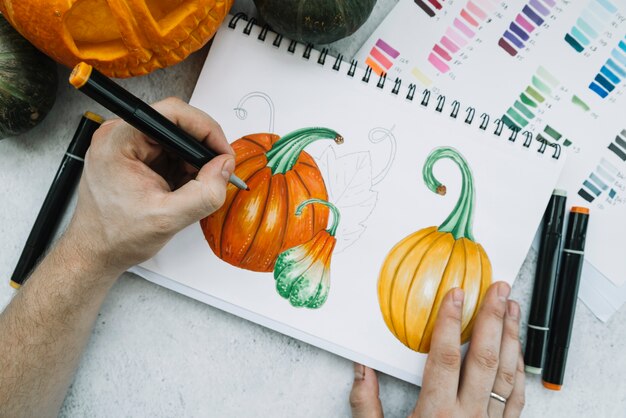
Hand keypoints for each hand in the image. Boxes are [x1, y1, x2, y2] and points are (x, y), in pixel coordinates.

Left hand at [64, 97, 234, 276]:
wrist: (96, 252)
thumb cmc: (115, 236)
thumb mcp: (168, 219)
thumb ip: (204, 194)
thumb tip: (225, 167)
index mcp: (119, 141)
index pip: (172, 113)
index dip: (205, 129)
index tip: (222, 152)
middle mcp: (120, 136)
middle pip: (176, 125)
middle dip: (200, 150)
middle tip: (215, 174)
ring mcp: (127, 145)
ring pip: (176, 139)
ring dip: (192, 161)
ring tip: (191, 189)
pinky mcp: (134, 156)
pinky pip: (169, 152)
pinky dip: (183, 168)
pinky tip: (181, 189)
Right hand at [350, 282, 524, 417]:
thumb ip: (366, 405)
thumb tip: (360, 369)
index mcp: (437, 415)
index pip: (446, 357)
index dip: (451, 322)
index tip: (455, 294)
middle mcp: (469, 417)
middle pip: (485, 358)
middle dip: (493, 319)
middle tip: (500, 288)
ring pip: (507, 374)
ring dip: (511, 338)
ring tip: (513, 309)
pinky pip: (516, 398)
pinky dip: (518, 370)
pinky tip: (517, 351)